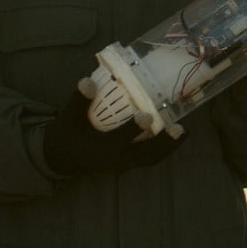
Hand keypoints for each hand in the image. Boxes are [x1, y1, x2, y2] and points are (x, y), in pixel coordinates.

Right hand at [42, 89, 182, 176]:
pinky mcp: (126, 165)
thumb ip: (79, 100)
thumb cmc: (67, 134)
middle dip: (164, 143)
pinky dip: (161, 149)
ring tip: (184, 132)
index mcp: (100, 148)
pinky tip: (172, 136)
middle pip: (145, 155)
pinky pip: (147, 159)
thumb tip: (87, 81)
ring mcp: (122, 166)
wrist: (62, 158)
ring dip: (168, 147)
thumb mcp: (69, 116)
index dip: (133, 128)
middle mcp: (115, 161)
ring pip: (150, 159)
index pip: (120, 138)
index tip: (146, 115)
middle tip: (180, 129)